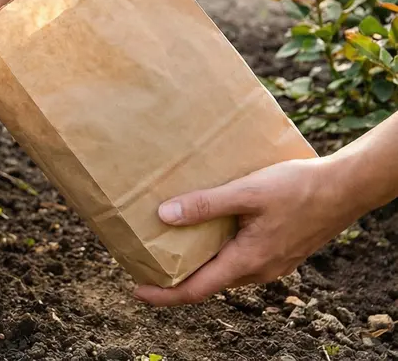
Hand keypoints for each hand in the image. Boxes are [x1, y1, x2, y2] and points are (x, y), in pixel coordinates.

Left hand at [134, 156, 357, 305]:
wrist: (345, 188)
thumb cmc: (297, 188)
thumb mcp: (245, 193)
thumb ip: (205, 205)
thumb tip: (164, 215)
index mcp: (247, 261)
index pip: (197, 290)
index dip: (164, 294)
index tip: (137, 290)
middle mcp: (260, 270)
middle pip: (209, 283)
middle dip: (177, 277)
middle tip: (147, 261)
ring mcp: (272, 263)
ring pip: (227, 271)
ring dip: (200, 263)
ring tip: (173, 244)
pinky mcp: (280, 252)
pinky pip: (242, 260)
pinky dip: (219, 252)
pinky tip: (210, 230)